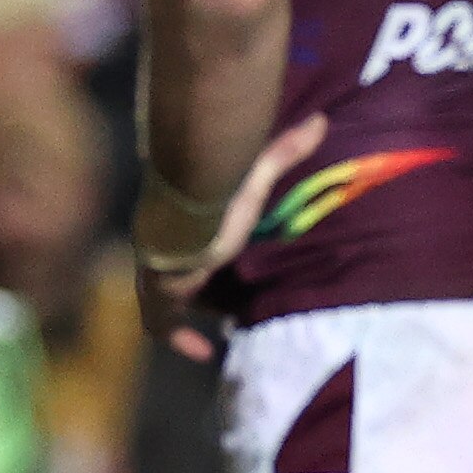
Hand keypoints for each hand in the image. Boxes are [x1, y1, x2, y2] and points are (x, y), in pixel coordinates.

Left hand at [136, 113, 329, 362]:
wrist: (182, 219)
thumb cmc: (216, 195)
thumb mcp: (254, 175)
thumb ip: (283, 150)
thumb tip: (318, 120)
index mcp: (179, 219)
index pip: (183, 238)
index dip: (197, 251)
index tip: (216, 260)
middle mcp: (162, 245)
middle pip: (175, 271)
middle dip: (196, 289)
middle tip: (226, 305)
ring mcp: (154, 273)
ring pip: (164, 300)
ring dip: (189, 315)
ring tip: (220, 329)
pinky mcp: (156, 297)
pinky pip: (159, 326)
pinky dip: (180, 340)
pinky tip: (204, 353)